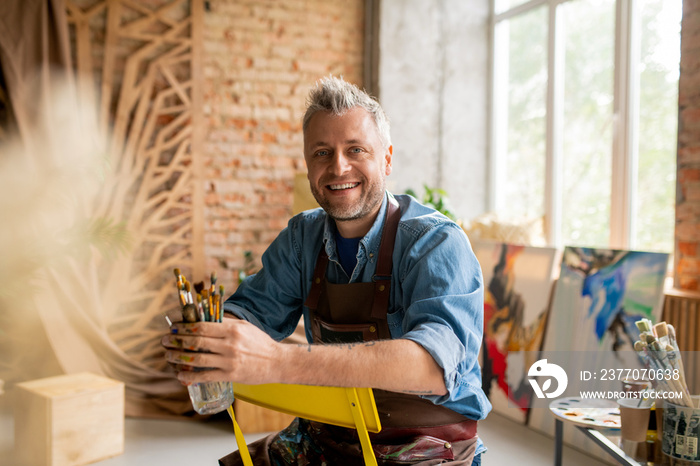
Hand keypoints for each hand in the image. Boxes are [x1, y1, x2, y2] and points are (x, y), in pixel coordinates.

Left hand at [161, 319, 280, 384]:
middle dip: (176, 341)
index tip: (173, 327)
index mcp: (232, 329)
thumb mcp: (244, 327)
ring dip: (179, 358)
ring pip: (197, 359)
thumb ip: (224, 323)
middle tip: (164, 341)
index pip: (203, 326)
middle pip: (196, 342)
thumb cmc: (259, 343)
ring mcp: (229, 361)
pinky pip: (205, 376)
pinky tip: (180, 375)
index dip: (184, 327)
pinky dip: (190, 376)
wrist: (276, 362)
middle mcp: (230, 344)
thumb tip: (203, 319)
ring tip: (168, 356)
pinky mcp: (230, 375)